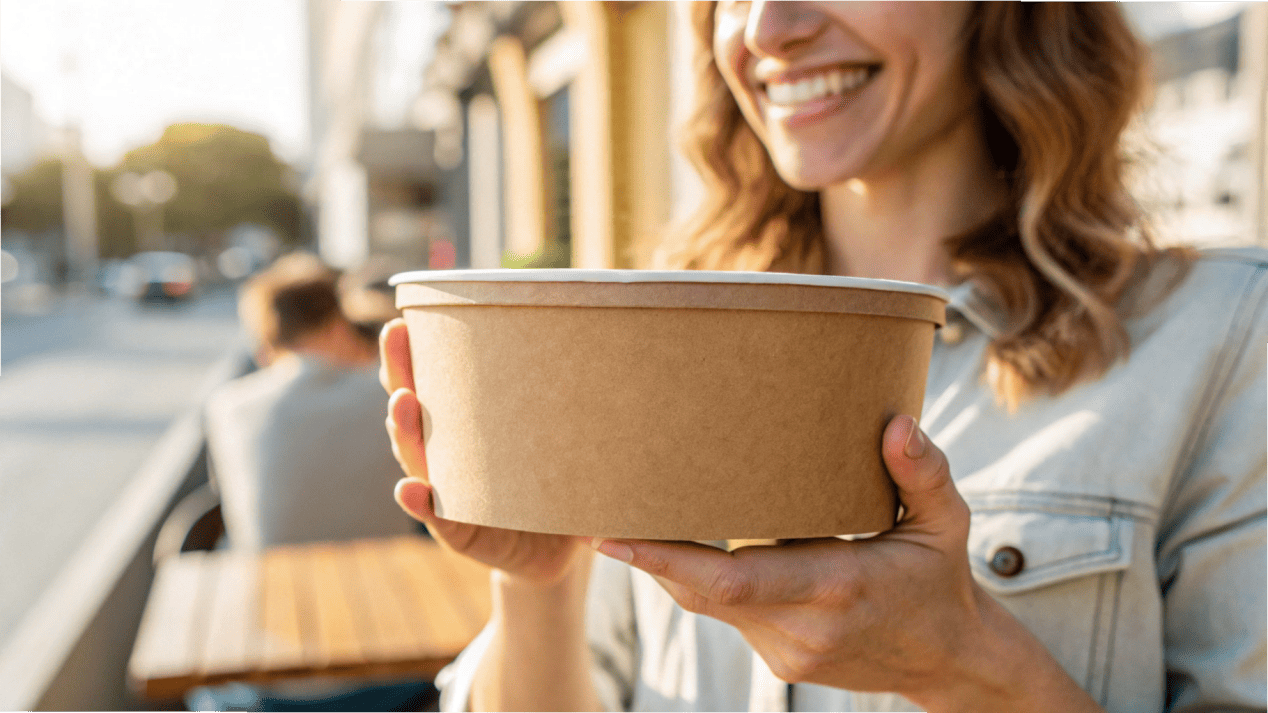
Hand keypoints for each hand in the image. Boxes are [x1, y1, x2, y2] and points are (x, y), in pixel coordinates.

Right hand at [380, 318, 587, 585]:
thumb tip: (609, 342)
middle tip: (395, 338)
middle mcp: (446, 455)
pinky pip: (437, 517)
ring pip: (417, 458)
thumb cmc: (555, 483)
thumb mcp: (557, 438)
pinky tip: (410, 489)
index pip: (431, 383)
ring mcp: (448, 493)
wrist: (558, 550)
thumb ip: (567, 402)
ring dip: (406, 432)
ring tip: (402, 404)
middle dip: (400, 373)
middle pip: (413, 410)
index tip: (404, 318)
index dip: (413, 353)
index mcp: (464, 427)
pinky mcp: (460, 533)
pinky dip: (421, 505)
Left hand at [590, 415, 1100, 710]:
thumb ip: (924, 473)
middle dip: (647, 554)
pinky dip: (699, 580)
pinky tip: (679, 545)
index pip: (730, 579)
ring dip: (669, 565)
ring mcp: (786, 650)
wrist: (950, 658)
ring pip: (707, 604)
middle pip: (700, 592)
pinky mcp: (780, 657)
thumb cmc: (941, 578)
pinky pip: (725, 613)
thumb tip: (898, 424)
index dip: (665, 559)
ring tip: (626, 517)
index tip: (612, 535)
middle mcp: (801, 627)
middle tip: (596, 512)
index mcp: (835, 588)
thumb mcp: (948, 523)